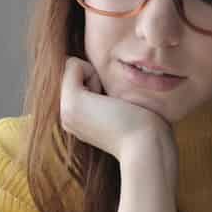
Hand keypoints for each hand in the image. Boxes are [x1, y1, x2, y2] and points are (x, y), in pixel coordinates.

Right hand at [59, 57, 174, 168]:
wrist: (146, 147)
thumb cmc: (143, 127)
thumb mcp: (118, 107)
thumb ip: (103, 94)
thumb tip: (99, 70)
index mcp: (76, 119)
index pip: (75, 78)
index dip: (96, 79)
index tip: (112, 104)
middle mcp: (66, 116)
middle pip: (72, 72)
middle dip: (95, 77)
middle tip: (112, 105)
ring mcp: (65, 111)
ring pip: (72, 68)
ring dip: (96, 77)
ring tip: (110, 105)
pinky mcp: (71, 102)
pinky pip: (73, 64)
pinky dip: (92, 72)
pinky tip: (106, 98)